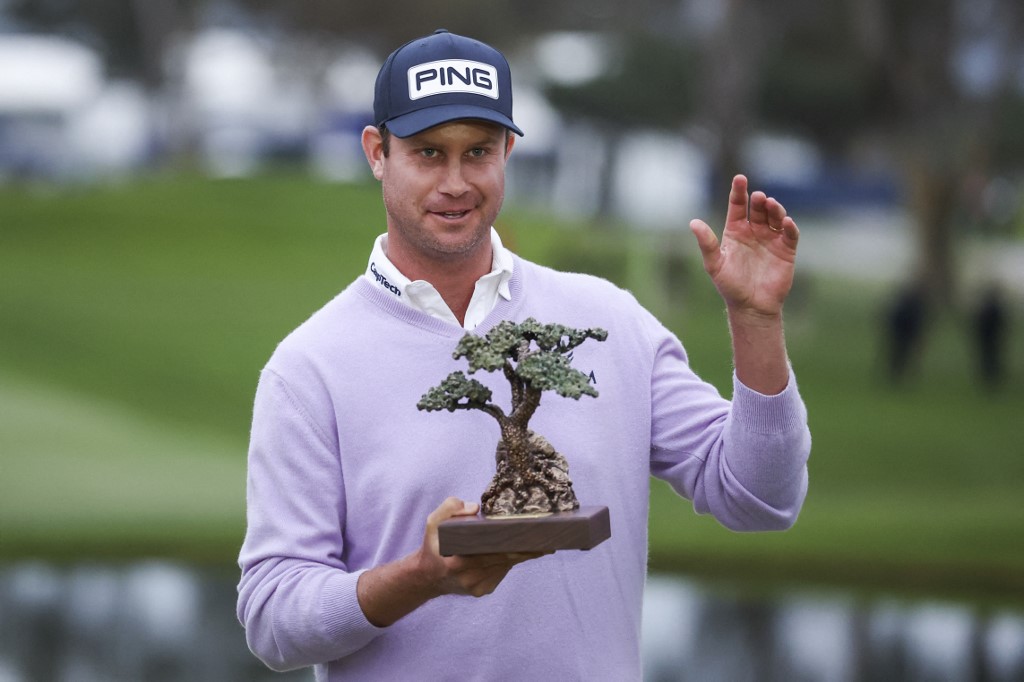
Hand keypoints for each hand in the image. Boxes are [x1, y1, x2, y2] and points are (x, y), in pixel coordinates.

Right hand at [420, 497, 544, 597]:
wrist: (426, 578)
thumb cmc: (433, 546)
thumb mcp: (433, 523)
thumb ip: (450, 508)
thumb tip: (475, 508)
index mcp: (459, 561)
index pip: (495, 551)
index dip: (517, 545)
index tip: (535, 539)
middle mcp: (470, 577)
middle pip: (506, 559)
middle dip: (528, 550)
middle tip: (548, 541)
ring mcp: (477, 586)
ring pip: (506, 566)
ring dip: (520, 555)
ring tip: (538, 543)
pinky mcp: (483, 591)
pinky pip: (501, 572)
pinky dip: (508, 562)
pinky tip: (514, 553)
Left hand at [689, 175, 799, 318]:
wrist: (751, 307)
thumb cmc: (730, 286)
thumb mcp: (714, 264)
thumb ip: (706, 243)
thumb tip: (693, 223)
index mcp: (735, 231)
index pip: (737, 206)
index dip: (738, 192)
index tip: (740, 178)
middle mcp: (754, 232)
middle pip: (758, 209)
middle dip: (759, 200)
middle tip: (758, 197)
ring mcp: (771, 239)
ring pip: (775, 217)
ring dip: (774, 209)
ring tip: (770, 205)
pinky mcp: (786, 250)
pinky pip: (789, 234)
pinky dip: (789, 226)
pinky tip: (785, 222)